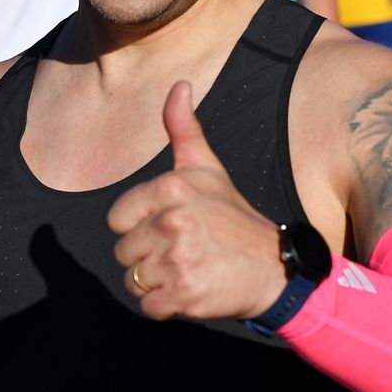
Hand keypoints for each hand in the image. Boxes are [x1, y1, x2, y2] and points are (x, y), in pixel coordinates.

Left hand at [107, 81, 287, 321]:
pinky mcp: (184, 294)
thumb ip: (184, 129)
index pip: (116, 220)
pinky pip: (148, 306)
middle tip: (184, 251)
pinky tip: (190, 291)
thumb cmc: (233, 217)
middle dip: (147, 257)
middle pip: (122, 252)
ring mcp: (178, 259)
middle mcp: (171, 220)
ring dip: (155, 283)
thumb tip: (179, 84)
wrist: (275, 268)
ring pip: (133, 280)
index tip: (169, 227)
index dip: (138, 227)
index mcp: (170, 188)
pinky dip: (165, 306)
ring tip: (187, 270)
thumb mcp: (208, 169)